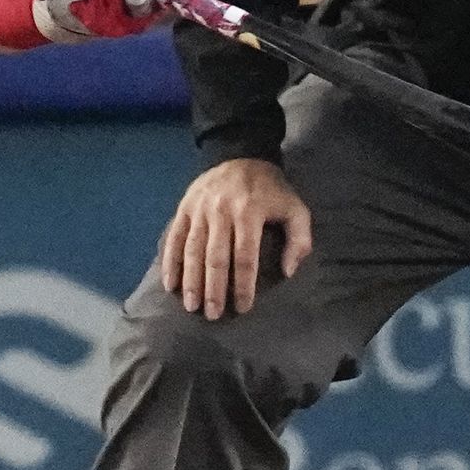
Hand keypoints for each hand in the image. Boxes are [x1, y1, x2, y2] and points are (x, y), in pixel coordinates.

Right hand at [161, 158, 315, 318]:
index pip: (245, 256)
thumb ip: (299, 240)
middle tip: (213, 315)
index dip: (243, 284)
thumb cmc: (271, 190)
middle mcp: (221, 211)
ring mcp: (200, 209)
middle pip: (215, 257)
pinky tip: (170, 284)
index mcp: (250, 212)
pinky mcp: (185, 207)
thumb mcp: (295, 209)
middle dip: (213, 289)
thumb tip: (287, 271)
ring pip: (192, 250)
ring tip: (191, 306)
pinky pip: (174, 237)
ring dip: (190, 280)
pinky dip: (170, 262)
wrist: (241, 155)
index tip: (242, 307)